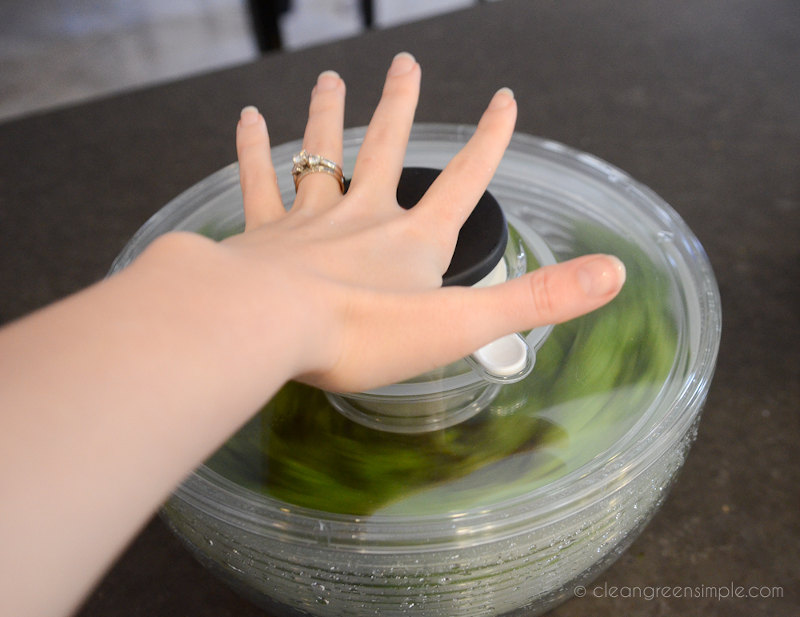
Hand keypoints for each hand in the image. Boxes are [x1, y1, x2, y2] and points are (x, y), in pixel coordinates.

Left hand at [214, 52, 625, 392]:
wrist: (269, 328)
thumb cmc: (363, 333)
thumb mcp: (463, 323)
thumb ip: (537, 299)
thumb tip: (614, 274)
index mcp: (413, 241)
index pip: (463, 182)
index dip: (488, 142)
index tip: (504, 99)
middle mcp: (363, 218)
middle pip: (386, 148)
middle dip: (400, 106)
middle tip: (407, 63)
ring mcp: (310, 222)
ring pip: (322, 155)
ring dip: (329, 114)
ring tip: (332, 79)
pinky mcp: (263, 236)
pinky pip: (259, 183)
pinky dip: (253, 150)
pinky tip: (248, 119)